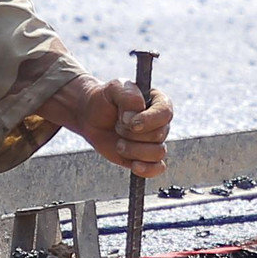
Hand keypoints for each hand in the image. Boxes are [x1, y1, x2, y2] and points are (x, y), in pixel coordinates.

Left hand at [40, 75, 173, 177]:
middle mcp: (159, 123)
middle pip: (158, 135)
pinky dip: (147, 169)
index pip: (165, 113)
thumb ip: (127, 96)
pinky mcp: (145, 158)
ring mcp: (153, 141)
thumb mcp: (114, 88)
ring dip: (133, 150)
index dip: (149, 120)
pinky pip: (157, 168)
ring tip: (118, 143)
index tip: (131, 123)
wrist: (91, 116)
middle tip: (117, 126)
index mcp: (157, 102)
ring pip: (157, 153)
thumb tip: (134, 116)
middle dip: (132, 134)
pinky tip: (133, 165)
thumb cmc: (105, 99)